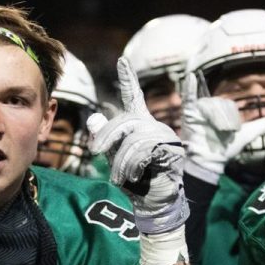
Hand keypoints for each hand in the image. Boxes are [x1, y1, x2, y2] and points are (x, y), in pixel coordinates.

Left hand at [86, 57, 186, 234]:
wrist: (152, 204)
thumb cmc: (135, 182)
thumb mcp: (115, 159)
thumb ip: (106, 139)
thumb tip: (93, 119)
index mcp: (140, 126)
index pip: (133, 98)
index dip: (128, 79)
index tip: (122, 61)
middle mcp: (154, 126)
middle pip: (125, 120)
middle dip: (107, 136)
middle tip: (96, 152)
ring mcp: (165, 136)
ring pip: (134, 138)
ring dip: (121, 160)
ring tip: (118, 177)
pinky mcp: (171, 149)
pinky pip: (145, 150)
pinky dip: (133, 165)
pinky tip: (135, 176)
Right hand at [181, 72, 264, 182]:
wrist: (209, 160)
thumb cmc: (227, 148)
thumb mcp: (247, 134)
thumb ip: (262, 126)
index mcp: (224, 110)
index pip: (229, 107)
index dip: (231, 120)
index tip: (230, 132)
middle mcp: (211, 107)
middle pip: (219, 105)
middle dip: (222, 119)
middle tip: (220, 132)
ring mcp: (199, 109)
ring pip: (208, 105)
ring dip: (211, 118)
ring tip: (209, 128)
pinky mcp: (189, 112)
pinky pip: (189, 96)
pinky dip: (189, 87)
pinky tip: (192, 77)